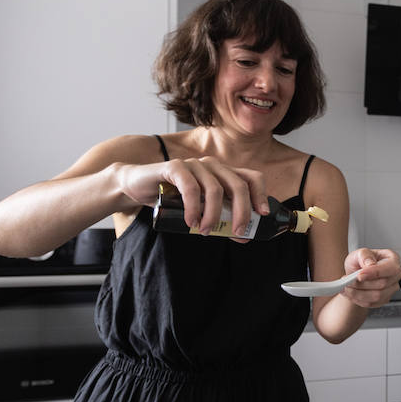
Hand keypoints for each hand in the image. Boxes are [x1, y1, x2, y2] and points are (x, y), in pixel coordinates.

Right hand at [114, 157, 267, 236]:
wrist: (138, 186)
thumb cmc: (173, 199)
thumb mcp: (202, 209)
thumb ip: (220, 218)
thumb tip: (243, 236)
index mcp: (223, 174)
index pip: (251, 177)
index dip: (261, 194)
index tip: (262, 215)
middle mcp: (212, 166)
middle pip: (237, 185)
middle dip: (242, 211)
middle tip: (238, 232)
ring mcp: (194, 165)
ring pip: (215, 188)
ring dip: (214, 214)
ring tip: (207, 231)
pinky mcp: (174, 167)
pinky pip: (190, 187)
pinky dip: (194, 207)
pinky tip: (191, 221)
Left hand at [340, 248, 400, 307]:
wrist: (355, 275)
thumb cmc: (360, 262)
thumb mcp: (359, 253)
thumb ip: (364, 255)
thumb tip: (370, 264)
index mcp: (393, 259)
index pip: (389, 268)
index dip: (375, 273)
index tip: (359, 275)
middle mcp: (395, 275)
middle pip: (383, 284)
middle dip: (362, 284)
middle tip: (347, 281)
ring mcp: (391, 288)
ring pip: (376, 296)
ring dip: (358, 293)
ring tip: (346, 287)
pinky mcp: (384, 299)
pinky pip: (371, 303)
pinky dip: (358, 299)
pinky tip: (350, 293)